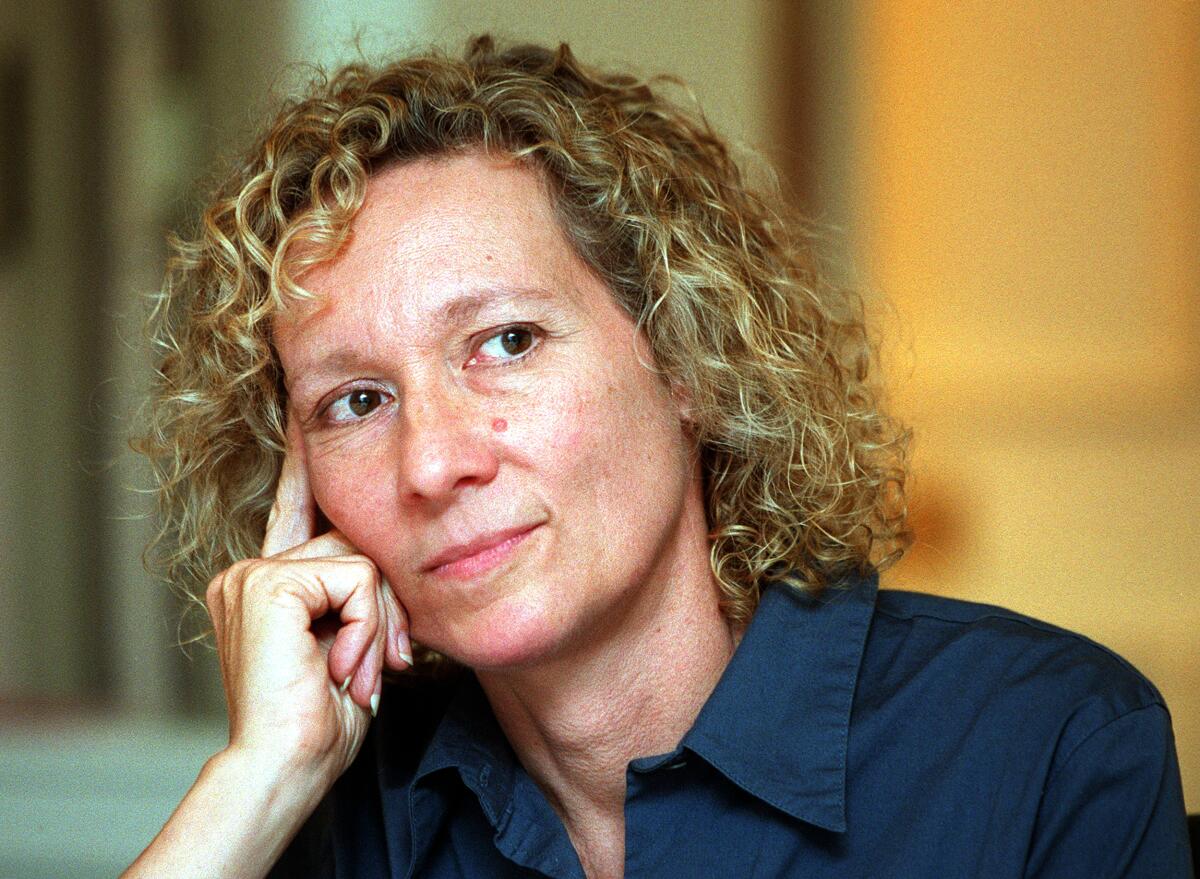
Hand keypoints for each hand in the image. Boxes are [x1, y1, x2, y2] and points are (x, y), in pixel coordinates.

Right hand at [205, 416, 411, 785]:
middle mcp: (250, 571)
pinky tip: (343, 664)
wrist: (290, 765)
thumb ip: (355, 592)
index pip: (294, 508)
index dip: (304, 461)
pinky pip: (356, 577)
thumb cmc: (325, 719)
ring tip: (360, 670)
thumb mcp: (351, 641)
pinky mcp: (267, 583)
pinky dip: (367, 624)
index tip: (306, 411)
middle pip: (353, 540)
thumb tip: (384, 556)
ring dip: (379, 620)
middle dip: (384, 599)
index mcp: (263, 583)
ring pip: (360, 557)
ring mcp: (252, 574)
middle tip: (384, 660)